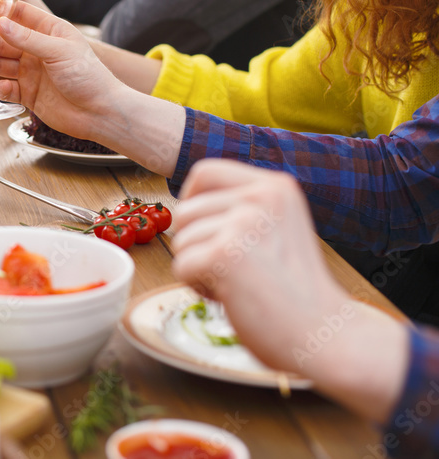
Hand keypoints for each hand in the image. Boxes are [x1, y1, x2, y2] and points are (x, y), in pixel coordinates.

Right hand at [0, 1, 120, 141]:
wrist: (100, 113)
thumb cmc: (89, 76)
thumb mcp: (58, 51)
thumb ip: (27, 38)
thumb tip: (0, 24)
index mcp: (49, 32)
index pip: (18, 15)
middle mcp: (38, 50)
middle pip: (4, 42)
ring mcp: (33, 73)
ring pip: (2, 65)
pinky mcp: (30, 95)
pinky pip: (9, 89)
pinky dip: (1, 88)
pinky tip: (0, 89)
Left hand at [171, 159, 407, 422]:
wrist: (326, 335)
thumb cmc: (295, 291)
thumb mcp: (277, 228)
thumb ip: (243, 209)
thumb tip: (185, 204)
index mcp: (276, 186)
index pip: (205, 171)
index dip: (191, 200)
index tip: (203, 230)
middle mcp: (261, 196)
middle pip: (185, 210)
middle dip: (194, 245)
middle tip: (230, 271)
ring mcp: (244, 223)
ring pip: (181, 241)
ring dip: (198, 269)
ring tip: (236, 284)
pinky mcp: (226, 254)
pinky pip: (181, 266)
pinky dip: (197, 288)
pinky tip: (231, 297)